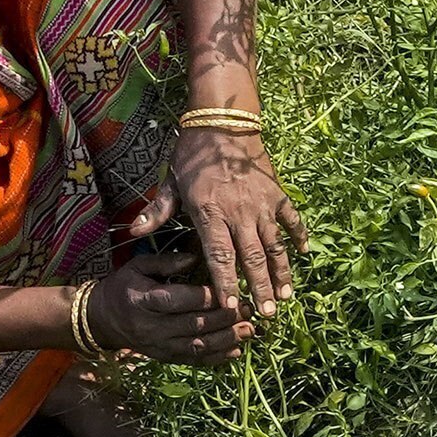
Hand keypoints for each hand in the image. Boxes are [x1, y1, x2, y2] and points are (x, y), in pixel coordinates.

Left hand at [107, 138, 301, 359]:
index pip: (218, 255)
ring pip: (274, 244)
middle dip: (259, 288)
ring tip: (286, 297)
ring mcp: (262, 204)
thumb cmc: (193, 153)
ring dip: (281, 272)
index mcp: (209, 211)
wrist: (223, 121)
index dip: (225, 283)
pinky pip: (291, 219)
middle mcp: (238, 212)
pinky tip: (304, 253)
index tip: (230, 307)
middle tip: (266, 315)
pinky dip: (298, 236)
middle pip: (251, 257)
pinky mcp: (277, 194)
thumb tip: (133, 232)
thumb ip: (156, 211)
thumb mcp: (170, 181)